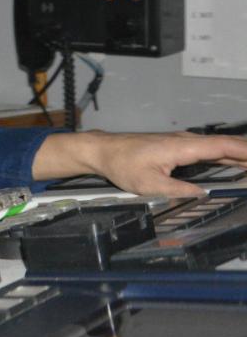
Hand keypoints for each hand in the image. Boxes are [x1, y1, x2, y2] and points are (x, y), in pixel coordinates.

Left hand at [35, 130, 246, 196]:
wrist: (103, 151)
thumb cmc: (122, 165)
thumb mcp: (148, 185)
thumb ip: (178, 191)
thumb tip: (204, 196)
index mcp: (182, 147)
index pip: (223, 147)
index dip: (246, 154)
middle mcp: (186, 141)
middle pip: (227, 145)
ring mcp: (183, 143)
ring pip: (220, 147)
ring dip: (241, 156)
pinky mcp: (179, 148)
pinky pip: (210, 151)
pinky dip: (228, 157)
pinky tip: (238, 166)